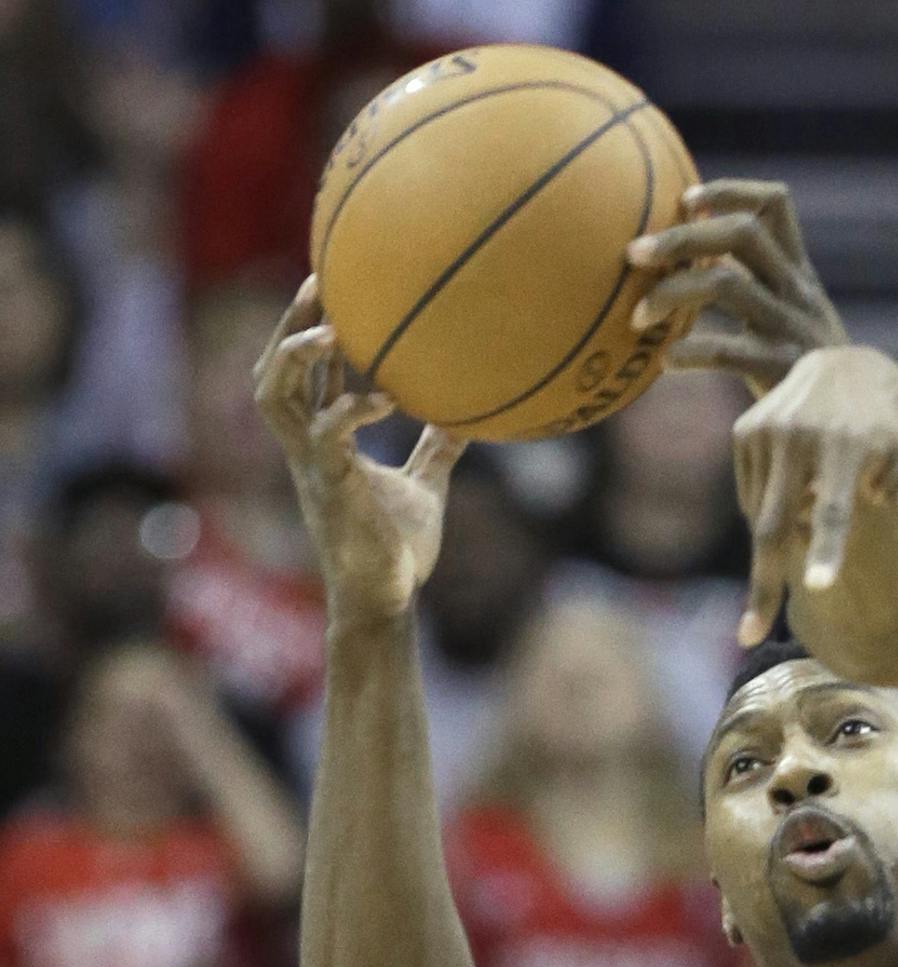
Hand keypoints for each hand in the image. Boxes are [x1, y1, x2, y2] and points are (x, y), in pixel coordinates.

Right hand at [252, 278, 466, 621]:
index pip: (305, 375)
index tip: (329, 285)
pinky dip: (349, 411)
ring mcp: (313, 466)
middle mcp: (307, 447)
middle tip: (318, 282)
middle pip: (274, 371)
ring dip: (296, 357)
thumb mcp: (424, 487)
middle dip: (288, 325)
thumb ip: (436, 450)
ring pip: (274, 396)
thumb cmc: (397, 549)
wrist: (386, 599)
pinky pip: (325, 436)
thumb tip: (469, 418)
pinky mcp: (332, 487)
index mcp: (324, 443)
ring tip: (331, 328)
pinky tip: (385, 398)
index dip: (308, 329)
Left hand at [627, 179, 848, 391]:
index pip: (775, 206)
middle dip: (683, 236)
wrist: (851, 424)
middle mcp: (796, 291)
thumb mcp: (792, 316)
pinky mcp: (781, 369)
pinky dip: (689, 353)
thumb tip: (686, 256)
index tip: (688, 201)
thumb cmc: (806, 368)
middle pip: (742, 234)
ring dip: (671, 292)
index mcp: (798, 273)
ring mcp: (790, 328)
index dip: (730, 192)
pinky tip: (667, 362)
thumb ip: (754, 282)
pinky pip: (727, 351)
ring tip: (637, 316)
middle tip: (634, 253)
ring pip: (726, 284)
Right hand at [731, 345, 897, 647]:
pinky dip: (766, 515)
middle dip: (763, 585)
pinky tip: (792, 505)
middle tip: (749, 636)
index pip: (835, 510)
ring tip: (802, 546)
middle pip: (775, 526)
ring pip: (759, 516)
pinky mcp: (745, 430)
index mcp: (849, 446)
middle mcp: (801, 434)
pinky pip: (750, 496)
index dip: (826, 550)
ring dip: (773, 548)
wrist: (845, 366)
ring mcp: (767, 430)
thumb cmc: (888, 432)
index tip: (817, 588)